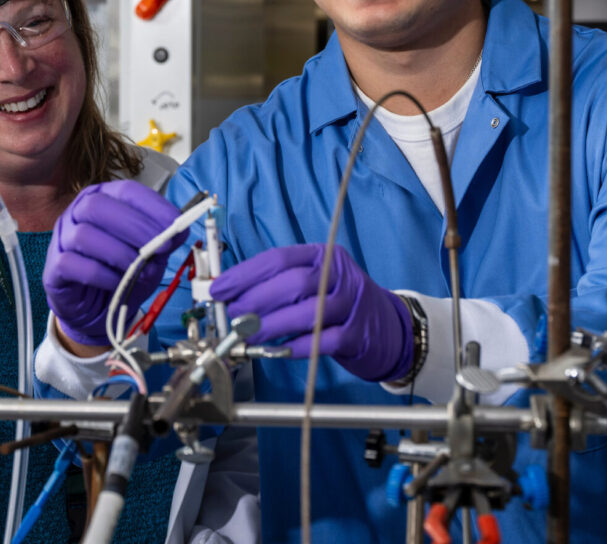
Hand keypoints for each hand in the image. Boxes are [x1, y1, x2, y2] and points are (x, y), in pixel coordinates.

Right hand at [43, 180, 184, 345]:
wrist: (96, 309)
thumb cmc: (121, 273)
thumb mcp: (149, 255)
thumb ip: (162, 241)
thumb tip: (180, 231)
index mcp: (104, 199)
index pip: (126, 191)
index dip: (152, 206)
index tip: (175, 224)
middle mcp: (78, 213)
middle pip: (98, 206)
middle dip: (135, 226)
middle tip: (161, 248)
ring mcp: (62, 238)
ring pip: (84, 235)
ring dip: (119, 253)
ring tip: (140, 270)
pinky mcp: (53, 267)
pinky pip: (72, 264)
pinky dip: (101, 274)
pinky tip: (117, 283)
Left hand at [209, 243, 415, 381]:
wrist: (388, 328)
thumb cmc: (338, 303)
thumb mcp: (314, 282)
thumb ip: (278, 285)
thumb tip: (232, 296)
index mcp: (322, 255)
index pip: (278, 259)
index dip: (244, 274)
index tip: (219, 289)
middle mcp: (338, 275)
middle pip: (292, 282)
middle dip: (255, 300)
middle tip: (232, 316)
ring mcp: (350, 304)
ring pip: (307, 311)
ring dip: (271, 325)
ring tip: (248, 336)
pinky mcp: (357, 335)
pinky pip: (322, 340)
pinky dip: (296, 347)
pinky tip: (278, 351)